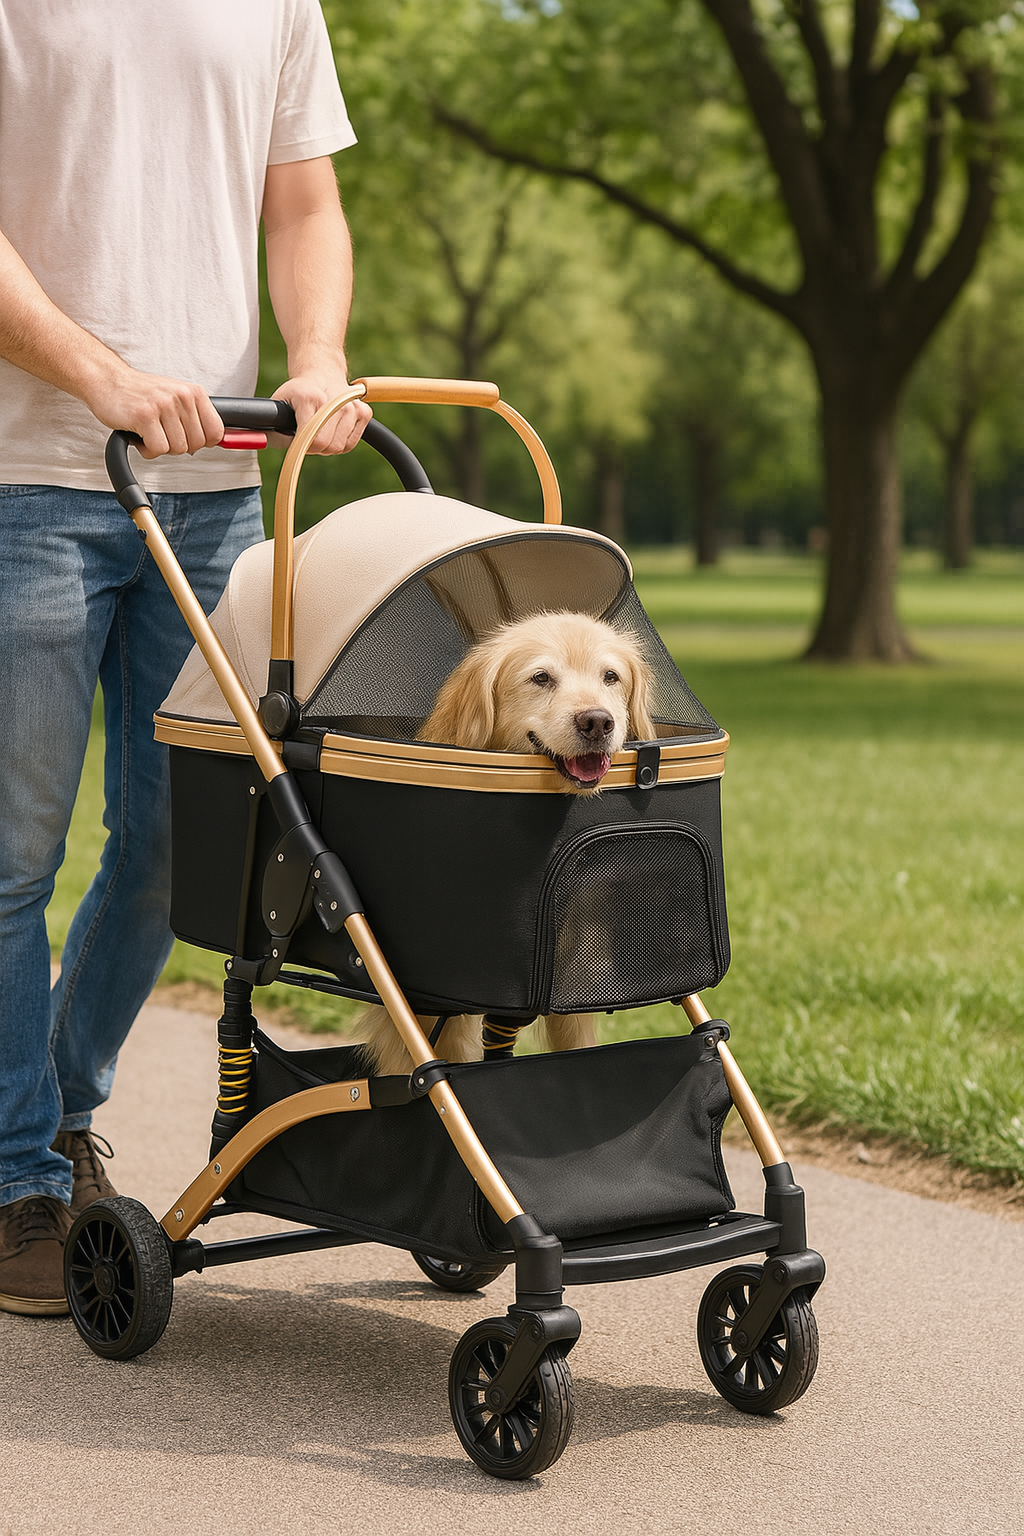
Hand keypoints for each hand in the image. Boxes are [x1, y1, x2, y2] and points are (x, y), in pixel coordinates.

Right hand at [86, 364, 223, 458]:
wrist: (107, 380)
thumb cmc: (141, 394)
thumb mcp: (176, 397)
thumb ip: (196, 416)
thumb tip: (215, 441)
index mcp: (194, 392)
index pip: (216, 431)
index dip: (202, 442)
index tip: (186, 437)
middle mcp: (181, 396)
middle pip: (196, 444)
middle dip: (178, 445)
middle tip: (162, 433)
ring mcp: (163, 405)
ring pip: (177, 449)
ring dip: (160, 447)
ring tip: (149, 431)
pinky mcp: (144, 416)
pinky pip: (158, 449)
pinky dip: (147, 450)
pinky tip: (140, 436)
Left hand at [271, 363, 371, 454]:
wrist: (320, 371)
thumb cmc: (298, 392)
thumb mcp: (279, 405)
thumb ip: (272, 430)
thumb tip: (271, 447)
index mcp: (310, 397)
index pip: (312, 440)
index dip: (302, 446)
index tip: (296, 439)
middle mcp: (335, 400)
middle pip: (327, 447)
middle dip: (314, 447)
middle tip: (307, 434)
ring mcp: (352, 406)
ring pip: (339, 447)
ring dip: (328, 445)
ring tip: (320, 429)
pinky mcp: (364, 412)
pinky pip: (350, 444)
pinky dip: (341, 442)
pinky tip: (333, 428)